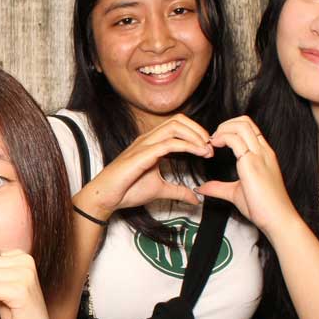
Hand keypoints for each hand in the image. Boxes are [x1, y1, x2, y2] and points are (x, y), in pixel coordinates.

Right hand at [79, 114, 211, 218]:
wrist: (106, 197)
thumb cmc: (126, 190)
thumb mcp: (159, 190)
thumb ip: (178, 191)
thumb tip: (195, 197)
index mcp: (151, 143)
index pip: (177, 126)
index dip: (195, 133)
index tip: (208, 149)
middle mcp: (148, 139)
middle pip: (178, 120)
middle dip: (199, 130)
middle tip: (211, 146)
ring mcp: (144, 144)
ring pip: (175, 126)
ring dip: (195, 136)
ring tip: (207, 149)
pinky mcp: (142, 154)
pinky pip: (169, 143)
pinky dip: (188, 146)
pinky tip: (198, 153)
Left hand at [193, 116, 298, 232]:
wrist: (278, 219)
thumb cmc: (262, 208)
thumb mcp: (235, 193)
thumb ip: (218, 187)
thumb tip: (201, 188)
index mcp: (263, 155)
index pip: (249, 128)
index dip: (230, 128)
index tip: (216, 141)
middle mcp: (263, 151)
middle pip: (245, 121)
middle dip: (224, 124)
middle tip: (212, 139)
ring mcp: (259, 155)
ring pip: (241, 125)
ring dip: (222, 129)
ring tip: (212, 142)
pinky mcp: (252, 163)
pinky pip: (235, 139)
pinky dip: (221, 138)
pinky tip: (213, 147)